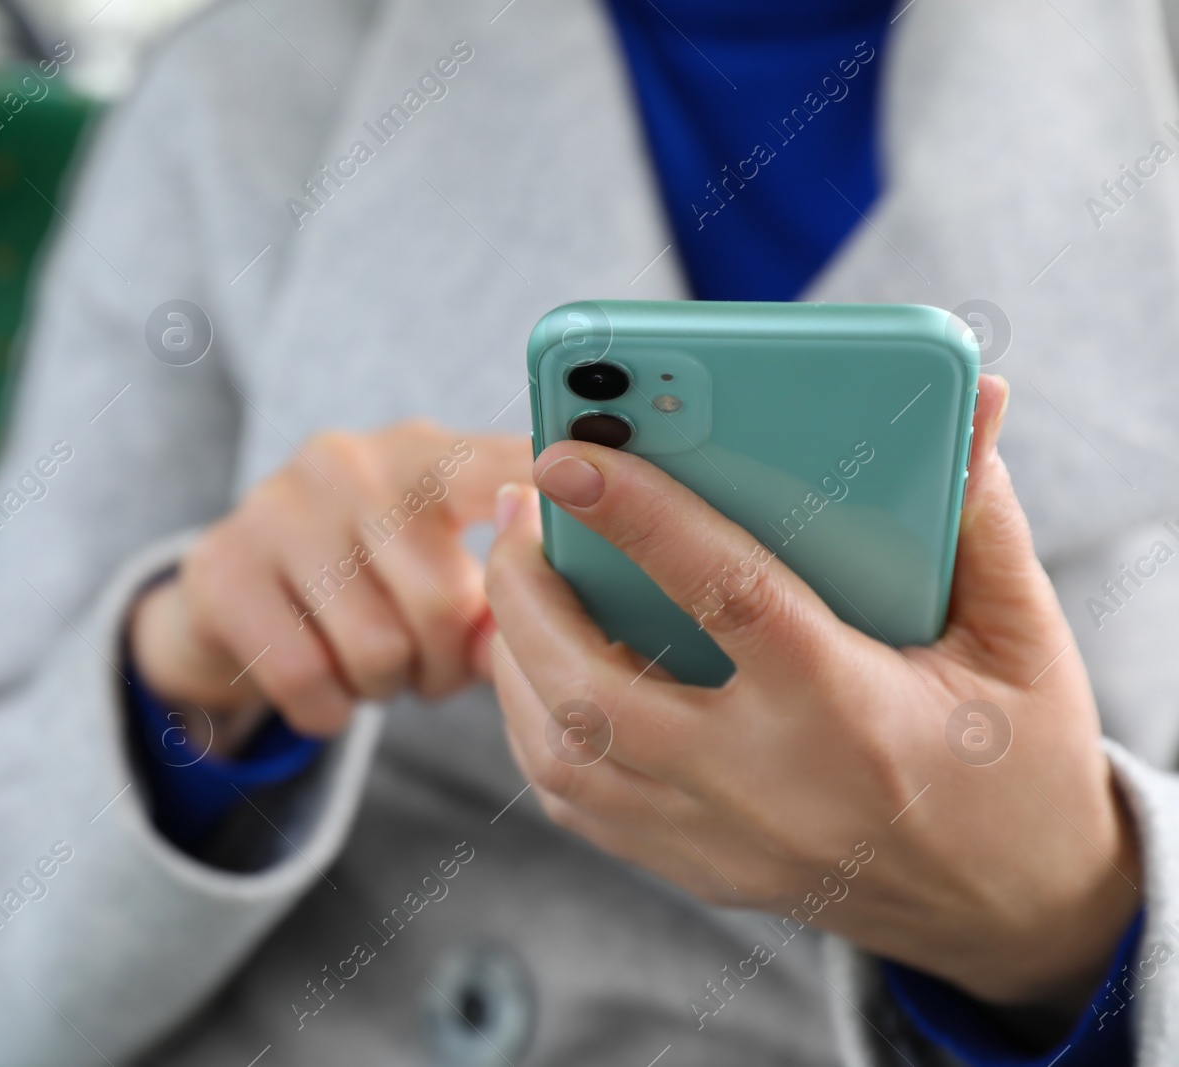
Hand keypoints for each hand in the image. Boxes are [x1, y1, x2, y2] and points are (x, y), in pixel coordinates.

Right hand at [130, 420, 530, 750]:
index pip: (507, 468)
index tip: (593, 530)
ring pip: (379, 650)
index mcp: (422, 452)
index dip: (556, 507)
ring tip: (371, 664)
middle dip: (445, 664)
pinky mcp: (221, 570)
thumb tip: (550, 633)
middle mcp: (350, 462)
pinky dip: (328, 711)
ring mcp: (277, 509)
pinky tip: (322, 687)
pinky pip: (309, 680)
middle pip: (445, 602)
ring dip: (386, 688)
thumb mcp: (436, 568)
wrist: (225, 600)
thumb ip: (504, 592)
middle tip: (423, 664)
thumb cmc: (367, 587)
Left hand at [483, 376, 1141, 1019]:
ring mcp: (721, 839)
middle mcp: (768, 785)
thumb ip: (980, 520)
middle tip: (514, 513)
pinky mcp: (696, 869)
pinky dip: (535, 727)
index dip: (640, 517)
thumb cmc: (1018, 762)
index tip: (569, 455)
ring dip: (515, 658)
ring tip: (513, 579)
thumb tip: (969, 399)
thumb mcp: (1025, 640)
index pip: (726, 596)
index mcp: (851, 710)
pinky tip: (537, 666)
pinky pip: (577, 803)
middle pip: (598, 691)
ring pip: (565, 754)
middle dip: (528, 594)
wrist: (1013, 912)